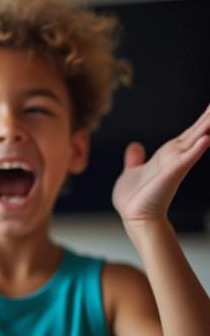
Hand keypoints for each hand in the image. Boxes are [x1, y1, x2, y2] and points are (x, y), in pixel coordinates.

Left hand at [113, 102, 209, 223]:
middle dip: (207, 118)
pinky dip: (196, 149)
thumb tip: (135, 146)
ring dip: (206, 129)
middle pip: (195, 132)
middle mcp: (175, 157)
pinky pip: (186, 159)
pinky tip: (206, 139)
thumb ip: (135, 159)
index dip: (200, 120)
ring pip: (195, 141)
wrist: (134, 216)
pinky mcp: (172, 174)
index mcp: (167, 155)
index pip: (188, 133)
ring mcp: (175, 165)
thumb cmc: (136, 197)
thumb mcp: (133, 171)